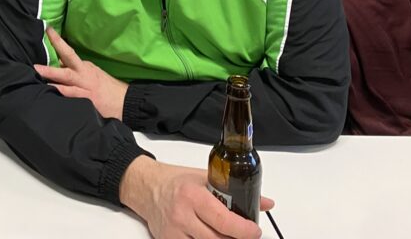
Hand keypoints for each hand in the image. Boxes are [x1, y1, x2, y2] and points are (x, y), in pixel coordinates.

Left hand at [34, 26, 128, 119]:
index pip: (68, 52)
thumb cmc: (106, 87)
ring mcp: (85, 88)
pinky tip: (49, 96)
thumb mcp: (91, 73)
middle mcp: (83, 75)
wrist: (126, 101)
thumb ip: (74, 69)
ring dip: (52, 78)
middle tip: (34, 63)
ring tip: (38, 74)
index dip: (58, 41)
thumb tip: (57, 63)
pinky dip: (61, 95)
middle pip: (67, 62)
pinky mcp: (87, 101)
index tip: (47, 30)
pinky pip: (72, 98)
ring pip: (66, 82)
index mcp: (84, 67)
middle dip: (52, 60)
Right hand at [120, 156, 273, 238]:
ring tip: (227, 234)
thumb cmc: (175, 181)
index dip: (243, 230)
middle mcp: (182, 215)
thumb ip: (234, 191)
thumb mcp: (205, 178)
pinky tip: (209, 236)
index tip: (254, 231)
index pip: (223, 220)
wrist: (146, 187)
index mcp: (193, 195)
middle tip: (245, 234)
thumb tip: (264, 203)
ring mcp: (174, 231)